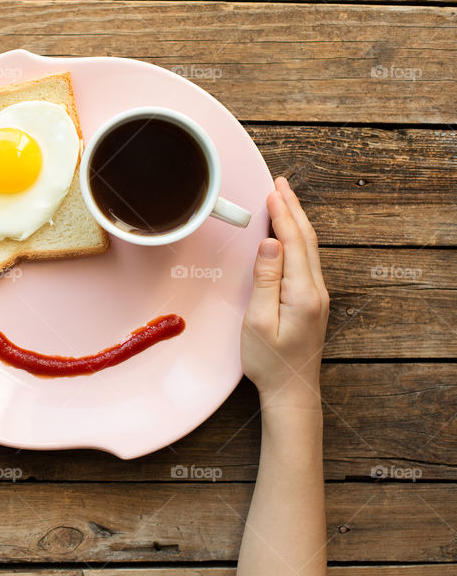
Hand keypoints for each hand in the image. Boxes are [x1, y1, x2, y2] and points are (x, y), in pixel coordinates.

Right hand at [241, 177, 329, 409]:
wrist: (291, 391)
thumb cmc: (271, 362)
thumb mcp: (258, 321)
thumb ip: (265, 281)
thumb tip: (270, 245)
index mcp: (302, 292)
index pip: (293, 242)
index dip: (282, 214)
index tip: (272, 192)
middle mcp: (316, 291)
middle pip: (306, 239)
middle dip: (292, 209)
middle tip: (280, 184)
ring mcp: (317, 297)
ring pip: (308, 249)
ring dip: (296, 222)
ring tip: (284, 201)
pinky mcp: (312, 302)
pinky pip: (306, 261)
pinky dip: (297, 240)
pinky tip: (288, 236)